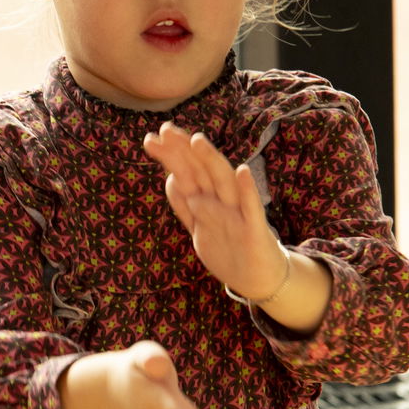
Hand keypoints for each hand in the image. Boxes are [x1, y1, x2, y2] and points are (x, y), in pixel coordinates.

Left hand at [141, 122, 286, 299]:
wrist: (258, 279)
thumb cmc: (229, 248)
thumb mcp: (200, 228)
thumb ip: (184, 206)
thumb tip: (169, 180)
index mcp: (208, 199)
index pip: (187, 172)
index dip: (171, 156)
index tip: (150, 139)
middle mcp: (223, 200)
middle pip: (202, 170)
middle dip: (184, 150)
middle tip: (166, 130)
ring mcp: (239, 212)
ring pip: (224, 182)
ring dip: (212, 161)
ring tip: (196, 140)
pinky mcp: (254, 229)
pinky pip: (251, 208)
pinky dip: (247, 190)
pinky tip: (242, 171)